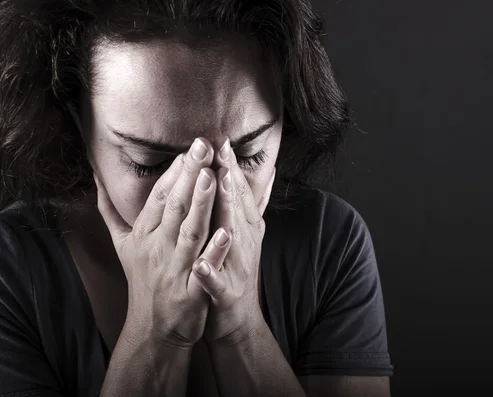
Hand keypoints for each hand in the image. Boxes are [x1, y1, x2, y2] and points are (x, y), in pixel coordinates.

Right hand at [93, 137, 232, 348]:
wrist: (152, 327)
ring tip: (213, 177)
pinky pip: (204, 269)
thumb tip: (96, 177)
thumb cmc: (143, 279)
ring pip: (189, 232)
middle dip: (190, 175)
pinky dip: (214, 252)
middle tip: (204, 145)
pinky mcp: (190, 292)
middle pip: (174, 207)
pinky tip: (228, 233)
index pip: (159, 196)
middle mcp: (157, 248)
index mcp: (144, 234)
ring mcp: (174, 270)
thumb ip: (110, 210)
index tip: (191, 145)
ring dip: (201, 205)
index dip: (175, 171)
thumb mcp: (122, 244)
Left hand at [193, 137, 275, 344]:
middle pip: (237, 207)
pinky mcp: (226, 294)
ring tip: (219, 188)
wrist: (236, 318)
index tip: (221, 140)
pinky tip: (200, 265)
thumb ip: (245, 204)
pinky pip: (217, 284)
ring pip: (231, 238)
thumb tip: (256, 172)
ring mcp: (237, 268)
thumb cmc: (233, 269)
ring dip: (226, 213)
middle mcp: (244, 243)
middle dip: (230, 179)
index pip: (237, 193)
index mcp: (243, 228)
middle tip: (221, 151)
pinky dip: (211, 274)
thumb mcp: (242, 234)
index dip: (230, 166)